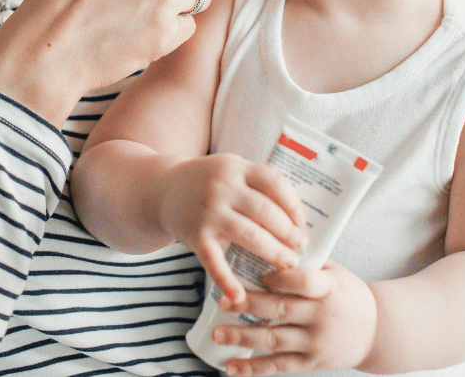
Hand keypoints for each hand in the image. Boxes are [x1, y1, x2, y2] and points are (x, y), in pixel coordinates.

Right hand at [159, 154, 306, 303]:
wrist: (161, 190)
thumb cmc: (207, 183)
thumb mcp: (231, 171)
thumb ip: (258, 185)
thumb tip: (298, 216)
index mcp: (237, 168)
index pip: (275, 183)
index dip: (294, 205)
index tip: (303, 222)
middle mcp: (223, 187)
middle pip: (266, 212)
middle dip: (289, 232)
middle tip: (301, 246)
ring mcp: (208, 212)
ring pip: (250, 235)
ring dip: (274, 252)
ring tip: (289, 263)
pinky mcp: (196, 235)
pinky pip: (215, 262)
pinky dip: (227, 281)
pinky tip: (240, 296)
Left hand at [213, 262, 377, 375]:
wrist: (376, 332)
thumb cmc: (350, 296)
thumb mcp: (336, 273)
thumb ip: (307, 264)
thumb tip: (270, 243)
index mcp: (329, 288)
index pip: (302, 281)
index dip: (279, 278)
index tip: (260, 274)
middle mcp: (321, 316)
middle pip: (280, 310)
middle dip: (248, 305)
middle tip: (223, 302)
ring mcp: (315, 342)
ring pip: (273, 340)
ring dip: (242, 337)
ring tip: (218, 334)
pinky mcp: (311, 362)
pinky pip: (278, 365)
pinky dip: (253, 368)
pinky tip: (231, 367)